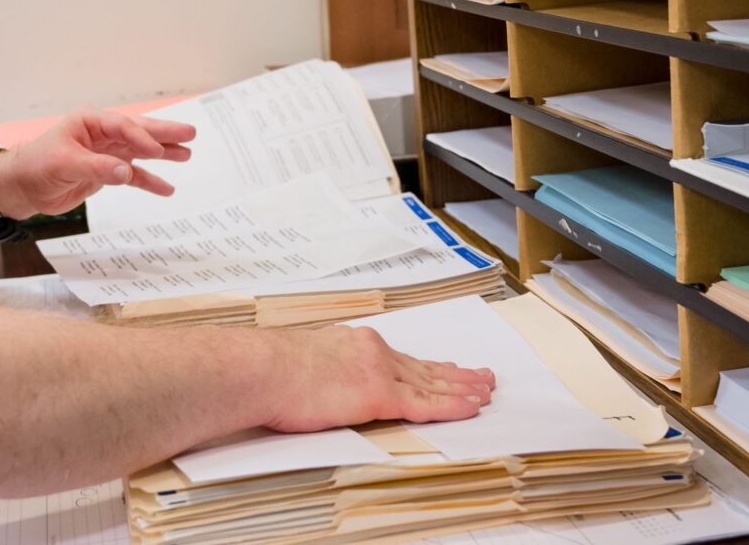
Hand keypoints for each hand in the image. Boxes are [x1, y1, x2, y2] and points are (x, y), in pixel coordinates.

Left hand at [0, 107, 195, 218]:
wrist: (21, 188)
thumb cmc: (35, 166)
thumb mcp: (65, 164)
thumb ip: (98, 168)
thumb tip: (127, 172)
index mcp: (89, 122)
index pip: (123, 126)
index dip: (142, 137)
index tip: (156, 151)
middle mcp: (100, 134)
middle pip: (138, 132)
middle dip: (164, 134)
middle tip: (190, 133)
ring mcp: (105, 153)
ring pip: (140, 152)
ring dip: (162, 155)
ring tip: (187, 155)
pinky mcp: (105, 173)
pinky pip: (132, 176)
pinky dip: (148, 181)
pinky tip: (166, 188)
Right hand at [260, 325, 494, 431]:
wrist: (262, 369)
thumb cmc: (267, 370)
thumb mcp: (301, 359)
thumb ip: (322, 366)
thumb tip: (319, 378)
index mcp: (353, 343)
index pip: (399, 357)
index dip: (427, 366)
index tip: (446, 367)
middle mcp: (372, 351)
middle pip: (423, 366)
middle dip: (455, 373)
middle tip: (481, 376)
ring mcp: (378, 371)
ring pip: (432, 383)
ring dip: (463, 388)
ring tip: (486, 391)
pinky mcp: (379, 395)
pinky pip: (426, 403)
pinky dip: (452, 405)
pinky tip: (470, 406)